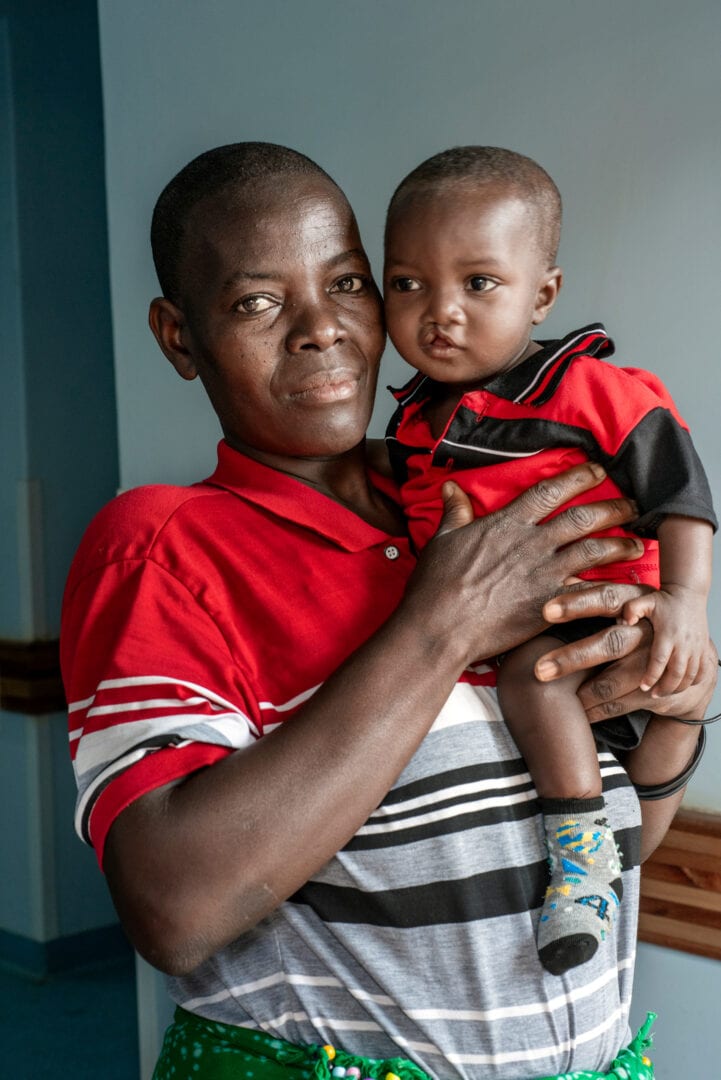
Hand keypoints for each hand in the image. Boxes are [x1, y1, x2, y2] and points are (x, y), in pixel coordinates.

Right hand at [405, 464, 643, 665]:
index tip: (597, 469)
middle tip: (634, 504)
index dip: (577, 477)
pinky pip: (590, 593)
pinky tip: (628, 589)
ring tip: (638, 544)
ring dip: (620, 545)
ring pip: (594, 551)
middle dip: (613, 507)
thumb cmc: (436, 584)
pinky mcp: (551, 604)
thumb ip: (454, 511)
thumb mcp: (441, 539)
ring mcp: (544, 574)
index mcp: (507, 524)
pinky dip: (612, 590)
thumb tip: (450, 487)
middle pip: (583, 518)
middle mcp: (532, 544)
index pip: (550, 492)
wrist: (441, 626)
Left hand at [534, 580, 717, 721]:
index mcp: (637, 602)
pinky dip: (595, 710)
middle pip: (609, 643)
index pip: (607, 598)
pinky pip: (620, 703)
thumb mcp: (627, 600)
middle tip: (539, 670)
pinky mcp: (657, 690)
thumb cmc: (644, 624)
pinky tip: (574, 712)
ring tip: (548, 695)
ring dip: (578, 692)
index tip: (546, 611)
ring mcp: (654, 664)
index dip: (577, 603)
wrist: (693, 659)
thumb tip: (560, 575)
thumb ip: (594, 592)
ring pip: (611, 682)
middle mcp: (647, 632)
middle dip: (571, 659)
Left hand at [620, 586, 708, 694]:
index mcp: (667, 634)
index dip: (651, 676)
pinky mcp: (703, 648)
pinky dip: (694, 681)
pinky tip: (682, 685)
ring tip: (664, 692)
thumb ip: (630, 610)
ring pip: (690, 676)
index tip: (643, 687)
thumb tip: (621, 623)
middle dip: (665, 688)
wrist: (689, 593)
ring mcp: (696, 647)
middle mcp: (684, 643)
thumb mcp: (644, 601)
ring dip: (678, 687)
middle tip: (653, 694)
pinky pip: (702, 671)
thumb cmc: (664, 600)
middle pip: (676, 674)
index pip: (659, 661)